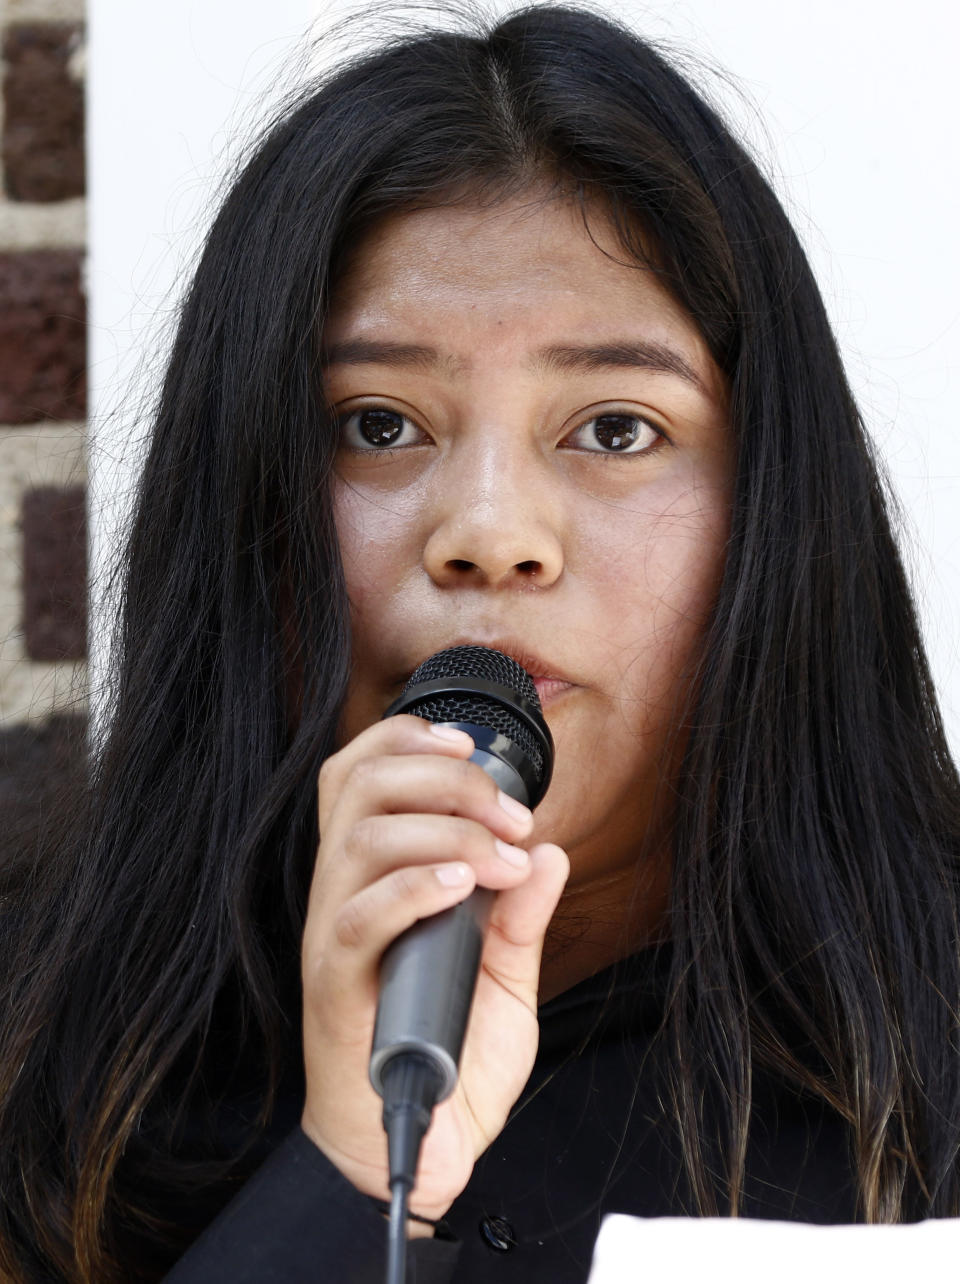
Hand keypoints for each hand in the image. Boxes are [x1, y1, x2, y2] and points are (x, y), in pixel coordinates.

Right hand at [300, 714, 568, 1219]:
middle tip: (511, 816)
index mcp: (372, 876)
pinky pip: (360, 917)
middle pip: (360, 786)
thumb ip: (521, 915)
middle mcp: (342, 893)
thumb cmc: (453, 1055)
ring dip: (445, 831)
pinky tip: (463, 888)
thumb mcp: (504, 976)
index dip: (402, 739)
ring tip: (502, 860)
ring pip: (362, 840)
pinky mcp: (336, 986)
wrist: (426, 1147)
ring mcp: (334, 937)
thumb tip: (549, 854)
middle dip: (444, 777)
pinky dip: (414, 886)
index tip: (468, 743)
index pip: (356, 773)